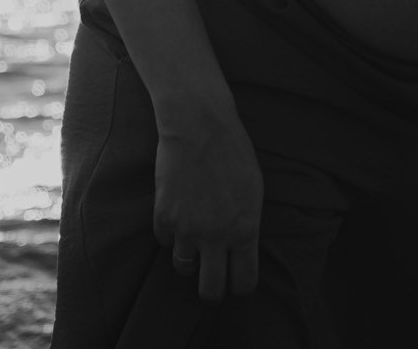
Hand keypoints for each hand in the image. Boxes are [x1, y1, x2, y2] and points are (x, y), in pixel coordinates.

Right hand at [155, 112, 261, 300]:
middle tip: (211, 280)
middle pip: (210, 291)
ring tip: (194, 239)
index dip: (239, 287)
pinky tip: (178, 213)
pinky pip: (165, 241)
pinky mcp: (164, 217)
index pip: (244, 282)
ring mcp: (187, 230)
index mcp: (245, 231)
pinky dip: (170, 233)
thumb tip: (241, 249)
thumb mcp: (253, 191)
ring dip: (189, 258)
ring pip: (183, 268)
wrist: (200, 126)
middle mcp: (216, 237)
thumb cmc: (233, 153)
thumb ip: (247, 225)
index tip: (235, 280)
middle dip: (211, 291)